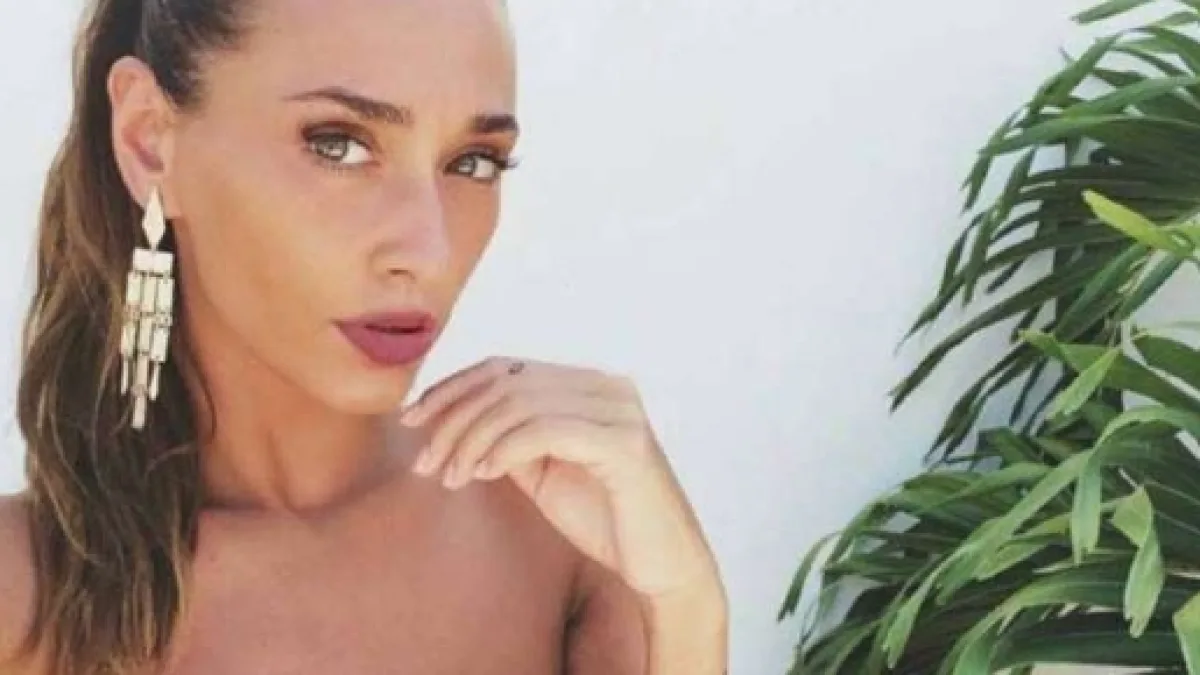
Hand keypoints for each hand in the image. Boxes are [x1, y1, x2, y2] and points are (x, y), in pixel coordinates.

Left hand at [399, 356, 720, 599]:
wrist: (663, 567)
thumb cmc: (605, 520)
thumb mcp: (543, 472)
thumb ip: (508, 439)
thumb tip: (452, 419)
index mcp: (589, 385)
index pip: (505, 369)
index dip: (452, 388)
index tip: (411, 420)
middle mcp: (608, 386)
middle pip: (506, 383)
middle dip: (453, 419)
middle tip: (425, 462)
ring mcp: (620, 411)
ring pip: (520, 404)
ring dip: (471, 439)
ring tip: (451, 477)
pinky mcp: (625, 444)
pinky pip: (545, 431)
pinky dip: (503, 449)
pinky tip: (482, 474)